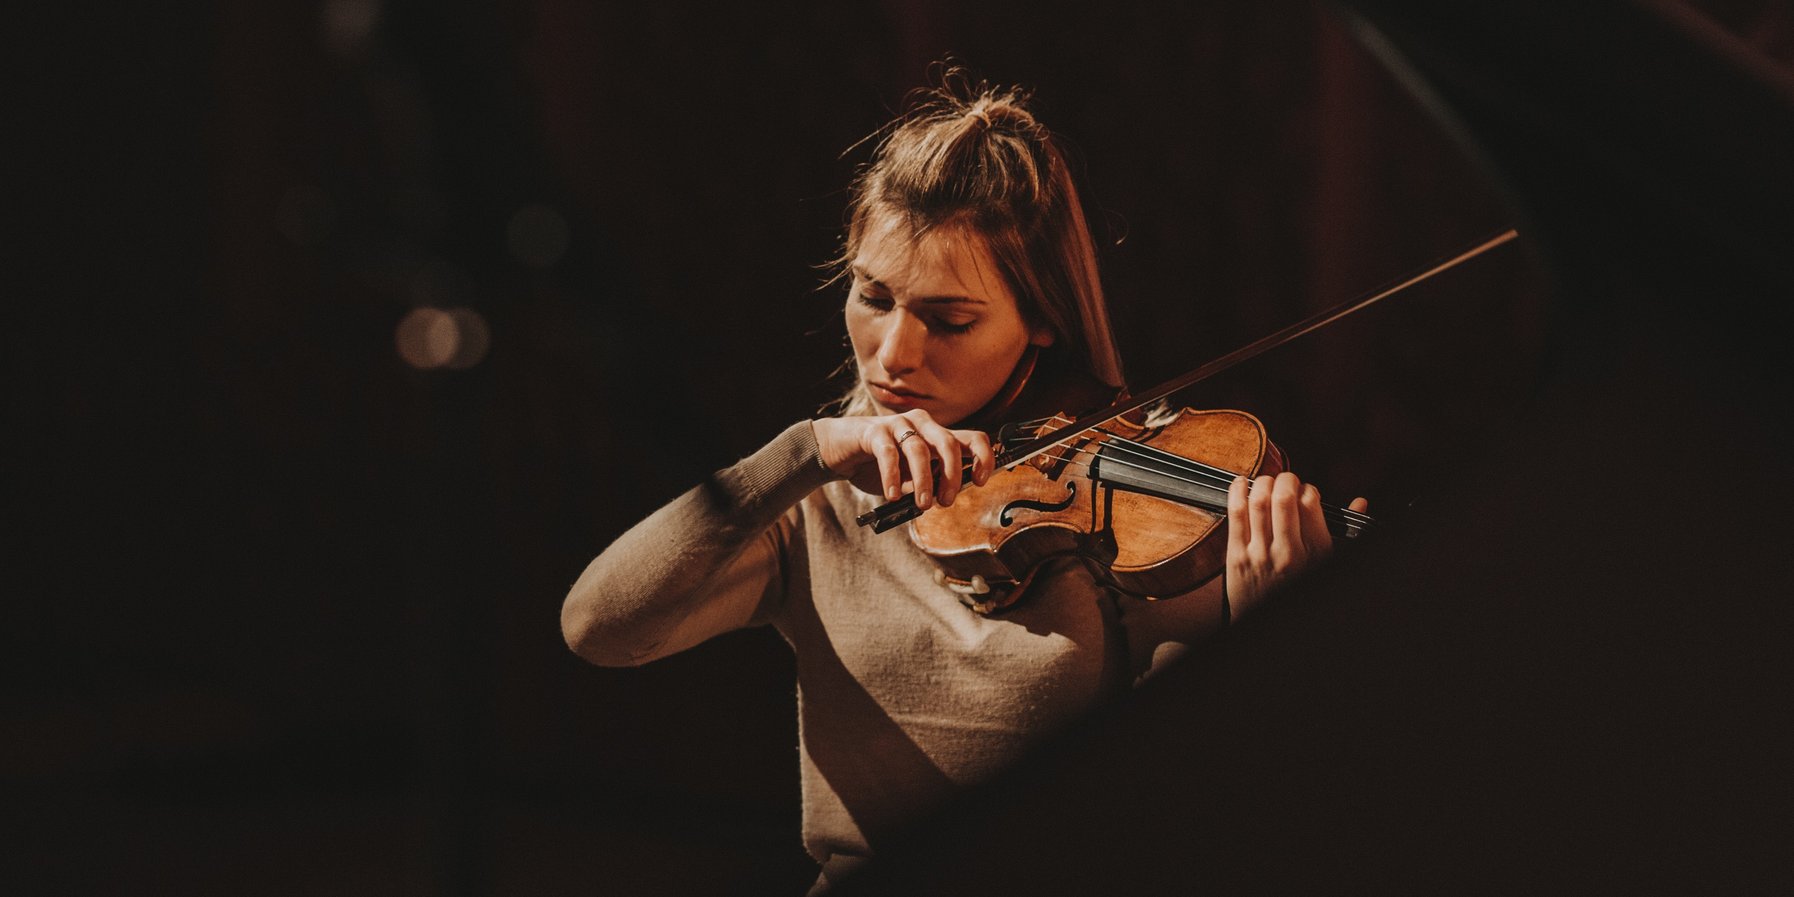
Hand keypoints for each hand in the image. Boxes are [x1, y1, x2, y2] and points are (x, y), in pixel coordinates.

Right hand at [811, 411, 995, 509]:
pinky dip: (893, 477)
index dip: (983, 458)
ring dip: (924, 481)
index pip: (972, 439)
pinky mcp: (874, 430)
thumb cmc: (877, 464)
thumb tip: (939, 497)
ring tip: (921, 505)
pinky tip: (893, 494)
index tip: (981, 482)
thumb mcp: (908, 478)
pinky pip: (888, 453)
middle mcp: (922, 425)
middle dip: (952, 476)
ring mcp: (898, 424)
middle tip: (946, 501)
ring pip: (919, 450)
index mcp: (936, 435)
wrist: (838, 451)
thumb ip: (925, 483)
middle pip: (949, 444)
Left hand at [1224, 472, 1368, 616]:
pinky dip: (1237, 492)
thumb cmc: (1299, 585)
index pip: (1311, 503)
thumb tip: (1361, 501)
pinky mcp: (1237, 557)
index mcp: (1315, 552)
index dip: (1307, 488)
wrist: (1267, 622)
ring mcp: (1260, 555)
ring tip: (1266, 482)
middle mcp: (1289, 552)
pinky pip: (1236, 515)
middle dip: (1285, 479)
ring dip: (1262, 482)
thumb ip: (1346, 532)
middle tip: (1285, 480)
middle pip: (1283, 498)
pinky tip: (1241, 483)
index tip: (1305, 492)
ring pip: (1258, 503)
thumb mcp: (1328, 562)